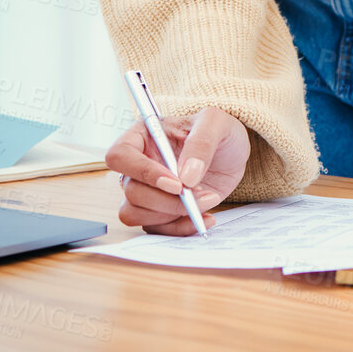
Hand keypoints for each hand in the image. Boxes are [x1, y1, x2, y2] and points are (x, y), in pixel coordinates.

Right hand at [105, 105, 249, 234]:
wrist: (232, 154)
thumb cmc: (218, 131)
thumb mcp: (215, 123)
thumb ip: (201, 143)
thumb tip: (186, 176)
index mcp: (142, 136)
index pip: (120, 156)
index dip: (142, 172)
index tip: (176, 183)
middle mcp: (138, 165)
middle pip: (131, 190)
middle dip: (167, 200)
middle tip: (199, 194)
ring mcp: (146, 190)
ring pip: (136, 214)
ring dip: (172, 215)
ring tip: (205, 201)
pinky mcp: (159, 210)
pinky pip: (156, 229)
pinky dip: (180, 228)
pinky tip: (204, 216)